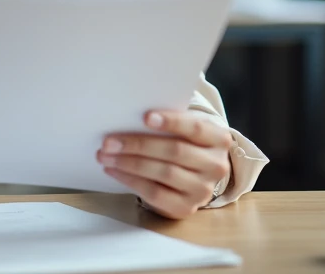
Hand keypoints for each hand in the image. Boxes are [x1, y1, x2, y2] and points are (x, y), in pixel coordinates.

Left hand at [97, 110, 232, 219]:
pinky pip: (155, 193)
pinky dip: (131, 180)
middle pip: (174, 151)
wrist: (195, 175)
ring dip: (129, 163)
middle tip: (109, 141)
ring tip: (105, 155)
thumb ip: (168, 124)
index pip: (195, 128)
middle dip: (138, 144)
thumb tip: (129, 119)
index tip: (145, 117)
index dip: (171, 122)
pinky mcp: (186, 207)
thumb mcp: (186, 130)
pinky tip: (114, 170)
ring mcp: (203, 189)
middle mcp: (216, 165)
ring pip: (163, 172)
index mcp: (219, 139)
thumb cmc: (184, 143)